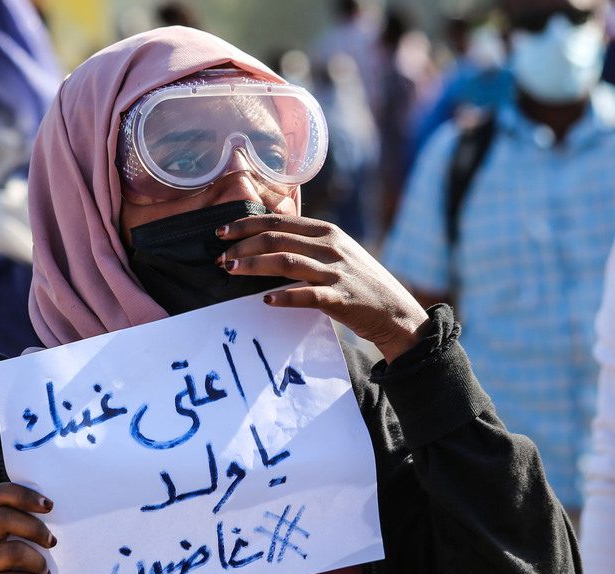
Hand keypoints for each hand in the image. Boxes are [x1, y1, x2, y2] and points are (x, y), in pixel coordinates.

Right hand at [0, 482, 56, 573]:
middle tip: (52, 542)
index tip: (50, 506)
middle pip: (1, 518)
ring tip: (44, 570)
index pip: (0, 494)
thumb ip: (33, 521)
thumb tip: (55, 507)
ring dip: (37, 561)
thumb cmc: (28, 564)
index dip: (25, 495)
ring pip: (10, 552)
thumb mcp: (29, 538)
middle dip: (34, 529)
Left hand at [216, 215, 429, 361]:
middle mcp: (330, 247)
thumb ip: (307, 245)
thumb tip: (267, 243)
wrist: (394, 311)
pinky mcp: (340, 298)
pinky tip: (265, 300)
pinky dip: (285, 296)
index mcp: (327, 232)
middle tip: (220, 257)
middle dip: (242, 246)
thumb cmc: (358, 283)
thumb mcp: (336, 254)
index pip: (279, 221)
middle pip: (277, 239)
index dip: (247, 224)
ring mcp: (336, 272)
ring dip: (253, 266)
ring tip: (230, 271)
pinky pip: (307, 295)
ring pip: (286, 262)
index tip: (222, 232)